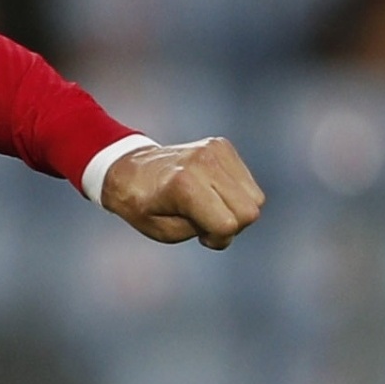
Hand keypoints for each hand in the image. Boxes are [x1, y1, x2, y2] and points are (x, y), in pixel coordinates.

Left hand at [100, 136, 263, 250]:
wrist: (129, 170)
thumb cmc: (144, 207)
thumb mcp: (168, 232)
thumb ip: (208, 230)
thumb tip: (238, 219)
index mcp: (184, 186)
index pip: (228, 224)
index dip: (219, 239)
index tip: (202, 238)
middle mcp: (203, 163)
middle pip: (250, 211)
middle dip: (233, 226)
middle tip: (207, 225)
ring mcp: (214, 149)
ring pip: (255, 197)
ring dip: (236, 209)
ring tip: (208, 208)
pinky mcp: (221, 145)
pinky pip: (248, 181)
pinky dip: (235, 193)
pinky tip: (212, 192)